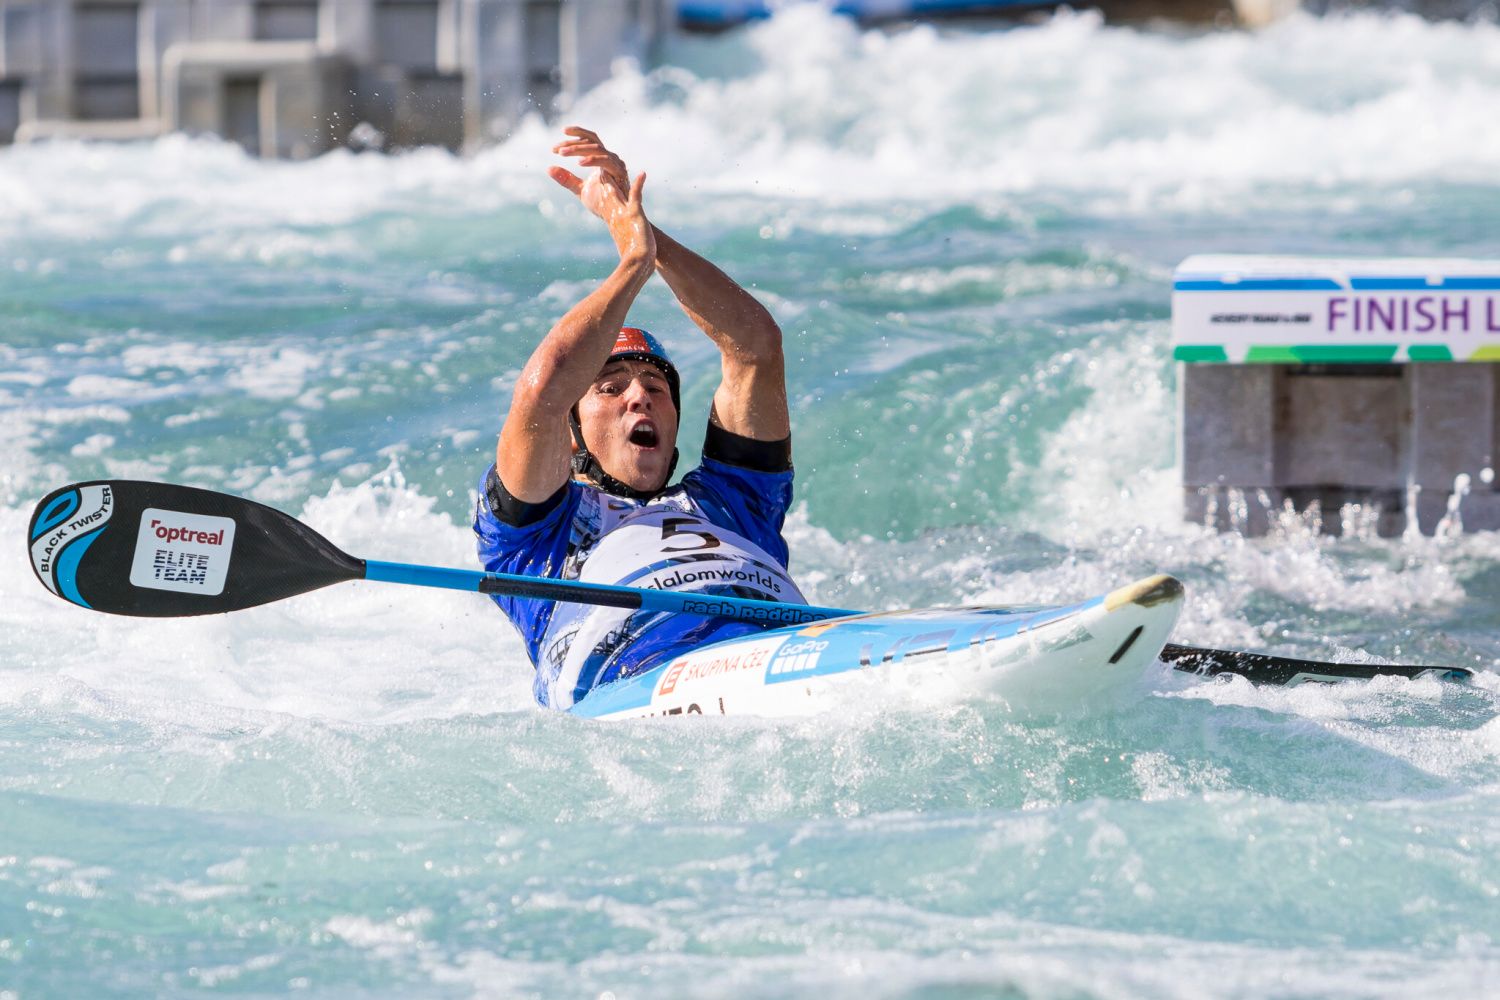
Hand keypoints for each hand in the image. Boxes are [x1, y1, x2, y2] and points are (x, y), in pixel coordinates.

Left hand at [549, 126, 654, 263]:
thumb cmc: (603, 203)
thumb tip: (548, 168)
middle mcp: (610, 157)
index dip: (574, 135)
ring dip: (579, 149)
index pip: (589, 139)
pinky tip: (579, 163)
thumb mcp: (580, 189)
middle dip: (572, 143)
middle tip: (556, 149)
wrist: (618, 218)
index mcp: (601, 158)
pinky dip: (593, 160)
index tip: (556, 145)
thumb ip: (566, 179)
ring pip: (597, 148)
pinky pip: (606, 161)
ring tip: (563, 154)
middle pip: (592, 140)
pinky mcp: (620, 172)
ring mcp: (616, 163)